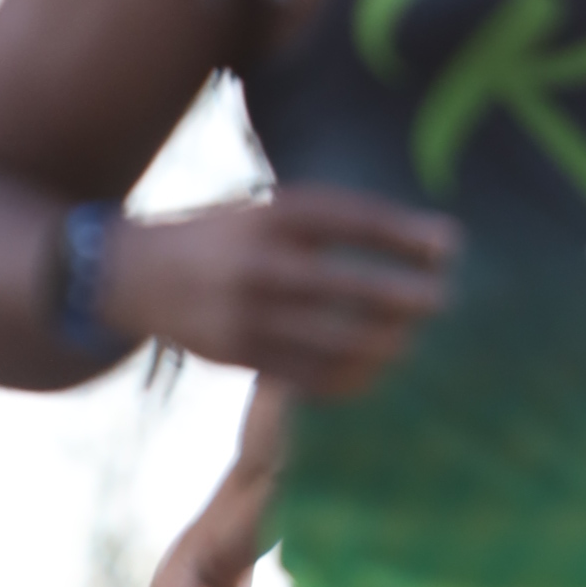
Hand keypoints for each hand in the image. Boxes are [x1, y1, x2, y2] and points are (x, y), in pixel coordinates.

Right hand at [103, 188, 456, 397]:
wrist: (134, 274)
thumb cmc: (225, 237)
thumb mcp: (267, 210)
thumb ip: (328, 223)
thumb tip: (421, 241)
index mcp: (273, 214)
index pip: (354, 222)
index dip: (406, 235)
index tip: (451, 245)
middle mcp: (261, 262)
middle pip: (351, 287)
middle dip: (406, 297)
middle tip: (441, 299)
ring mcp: (248, 314)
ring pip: (336, 340)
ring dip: (385, 343)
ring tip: (409, 337)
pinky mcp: (239, 355)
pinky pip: (309, 376)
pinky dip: (351, 376)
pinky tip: (375, 368)